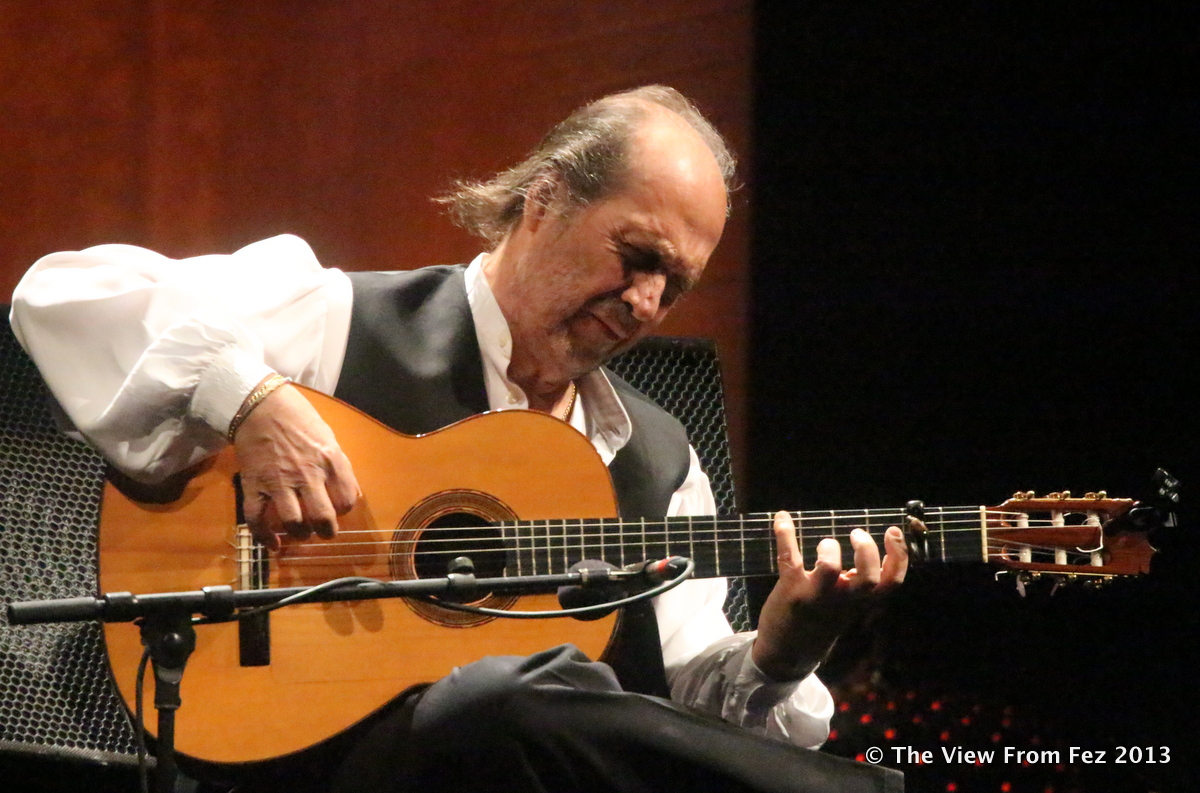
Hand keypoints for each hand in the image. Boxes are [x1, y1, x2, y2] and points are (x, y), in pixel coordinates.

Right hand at [232, 384, 359, 549]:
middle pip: (323, 517)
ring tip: (300, 533)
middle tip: (323, 532)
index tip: (337, 508)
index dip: (344, 509)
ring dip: (299, 535)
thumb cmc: (298, 418)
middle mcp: (307, 474)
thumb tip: (350, 492)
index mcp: (330, 460)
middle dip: (326, 532)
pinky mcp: (254, 485)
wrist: (259, 405)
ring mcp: (279, 482)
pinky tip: (272, 545)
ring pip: (294, 523)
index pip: (348, 499)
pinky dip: (264, 537)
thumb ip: (339, 465)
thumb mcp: (328, 437)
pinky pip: (257, 519)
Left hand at [752, 511, 907, 680]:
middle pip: (869, 578)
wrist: (788, 653)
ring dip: (829, 549)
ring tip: (826, 544)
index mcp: (860, 603)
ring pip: (829, 570)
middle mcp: (842, 601)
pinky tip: (781, 518)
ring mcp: (815, 595)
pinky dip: (785, 534)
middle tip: (856, 533)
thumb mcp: (847, 607)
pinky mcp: (791, 590)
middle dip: (867, 551)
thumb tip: (865, 549)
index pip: (891, 583)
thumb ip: (857, 584)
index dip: (898, 556)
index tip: (892, 530)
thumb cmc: (821, 621)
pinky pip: (789, 558)